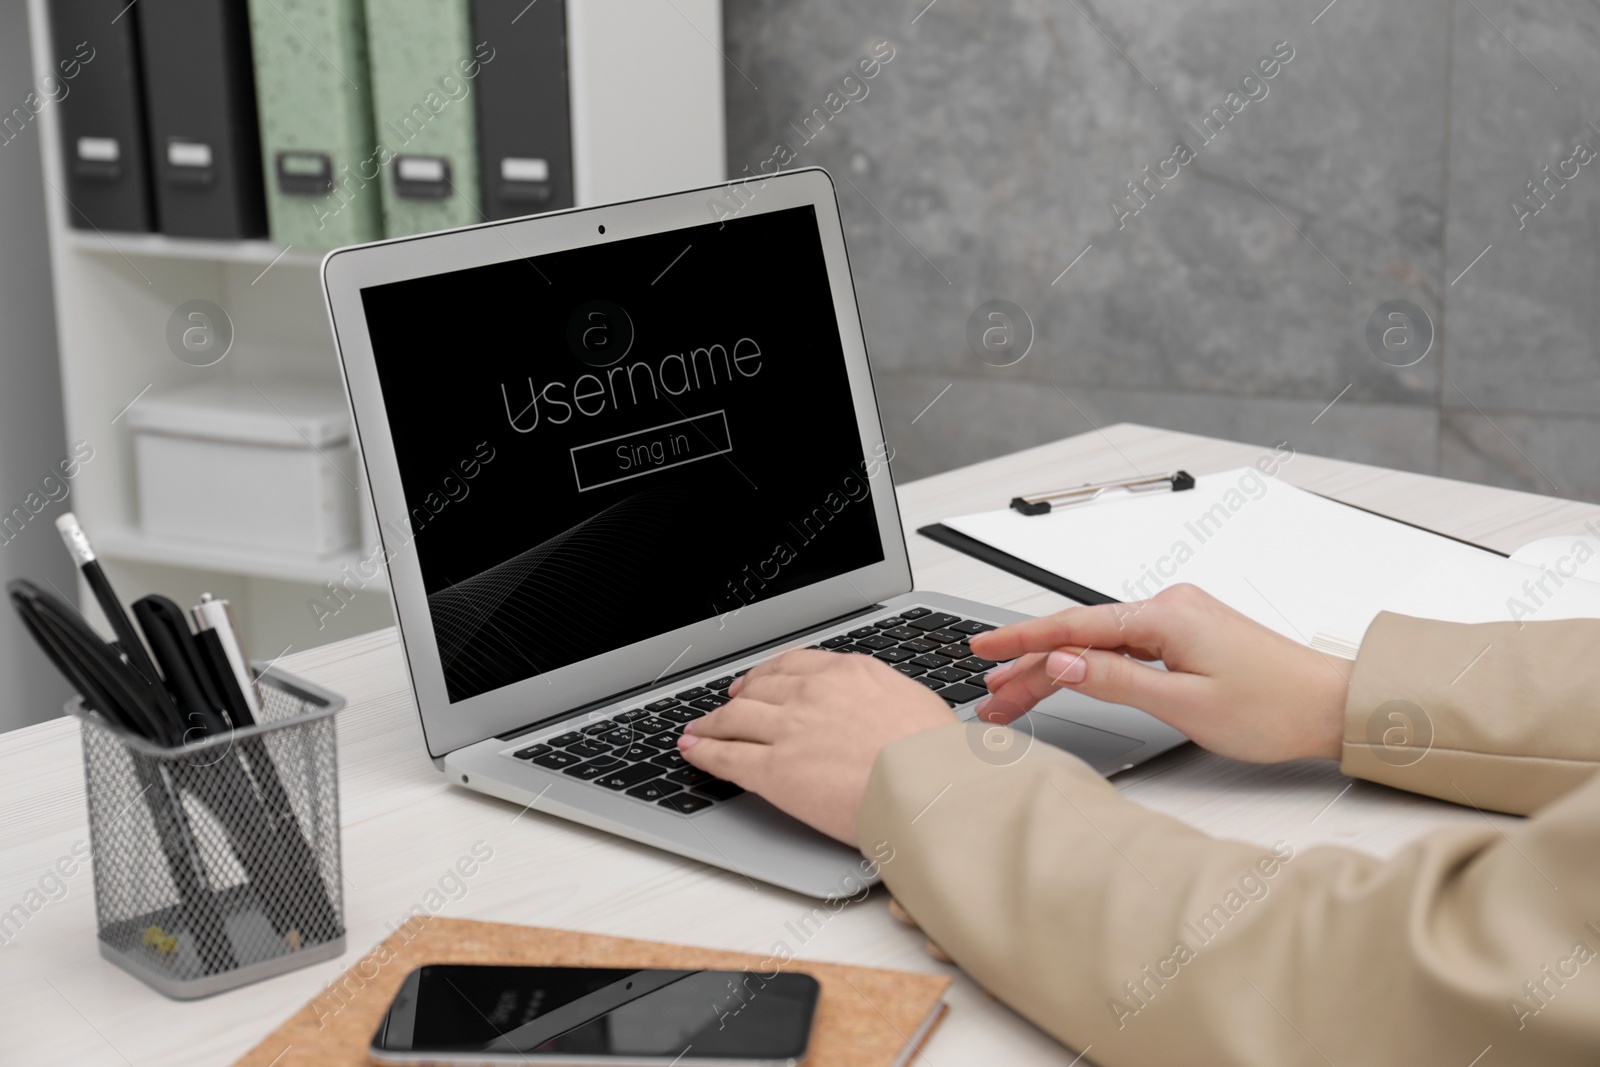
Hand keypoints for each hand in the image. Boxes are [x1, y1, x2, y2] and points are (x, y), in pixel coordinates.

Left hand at [677, 650, 954, 845]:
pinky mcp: (773, 770)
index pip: (796, 665)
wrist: (930, 787)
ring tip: (699, 728)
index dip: (771, 674)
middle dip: (739, 695)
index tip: (762, 680)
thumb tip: (885, 711)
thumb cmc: (935, 757)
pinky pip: (726, 756)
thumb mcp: (916, 706)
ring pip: (734, 718)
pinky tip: (692, 751)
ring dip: (711, 722)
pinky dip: (702, 751)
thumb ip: (886, 700)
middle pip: (760, 688)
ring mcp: (789, 729)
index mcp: (850, 673)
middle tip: (728, 702)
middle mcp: (813, 693)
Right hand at [969, 584, 1351, 762]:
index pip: (1074, 627)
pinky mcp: (1187, 636)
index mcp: (1165, 615)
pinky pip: (1124, 648)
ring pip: (1098, 644)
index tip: (984, 648)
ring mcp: (1178, 620)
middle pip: (1080, 636)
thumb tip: (1065, 664)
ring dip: (1057, 671)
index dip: (1022, 640)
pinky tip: (1068, 681)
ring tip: (1015, 698)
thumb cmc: (1275, 707)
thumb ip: (1117, 681)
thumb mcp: (1185, 704)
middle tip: (991, 695)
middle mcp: (1169, 607)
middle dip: (1031, 666)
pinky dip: (1091, 668)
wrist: (1333, 706)